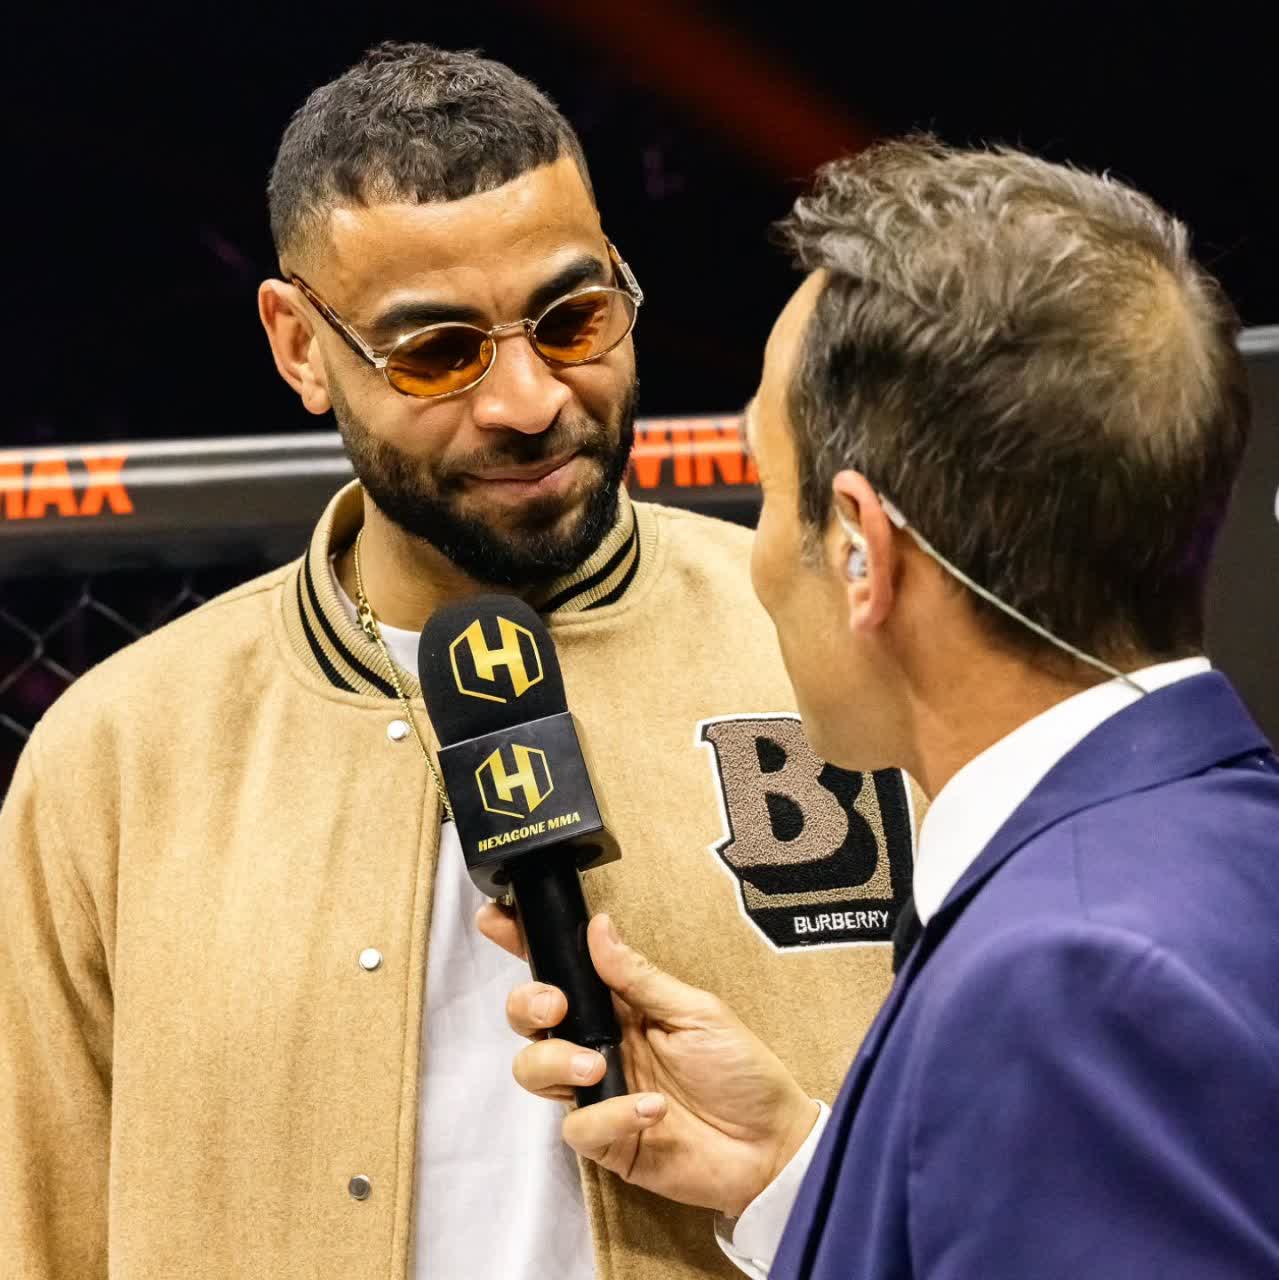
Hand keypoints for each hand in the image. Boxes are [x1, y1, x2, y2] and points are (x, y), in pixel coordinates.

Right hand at [475, 906, 819, 1218]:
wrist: (772, 1144)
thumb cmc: (740, 1070)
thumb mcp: (696, 1010)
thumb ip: (639, 977)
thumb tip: (597, 927)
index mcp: (619, 1004)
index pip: (562, 968)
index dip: (523, 943)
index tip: (496, 919)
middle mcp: (599, 1042)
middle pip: (529, 1019)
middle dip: (526, 1005)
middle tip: (554, 1007)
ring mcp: (598, 1092)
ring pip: (533, 1071)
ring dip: (556, 1062)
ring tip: (599, 1065)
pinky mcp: (606, 1141)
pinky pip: (577, 1126)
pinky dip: (609, 1116)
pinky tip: (650, 1110)